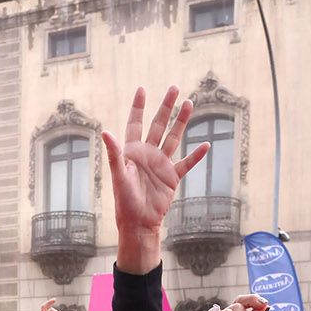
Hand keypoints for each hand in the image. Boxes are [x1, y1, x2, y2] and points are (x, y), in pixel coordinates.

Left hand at [103, 86, 205, 271]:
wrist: (139, 222)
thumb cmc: (125, 201)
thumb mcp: (118, 176)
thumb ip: (114, 154)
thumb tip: (106, 132)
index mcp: (132, 152)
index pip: (135, 124)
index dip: (138, 107)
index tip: (143, 89)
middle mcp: (148, 155)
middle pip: (158, 125)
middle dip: (166, 107)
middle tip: (174, 88)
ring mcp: (161, 165)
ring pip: (174, 138)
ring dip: (181, 122)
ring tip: (189, 103)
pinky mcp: (172, 177)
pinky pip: (187, 164)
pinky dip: (196, 156)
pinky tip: (205, 144)